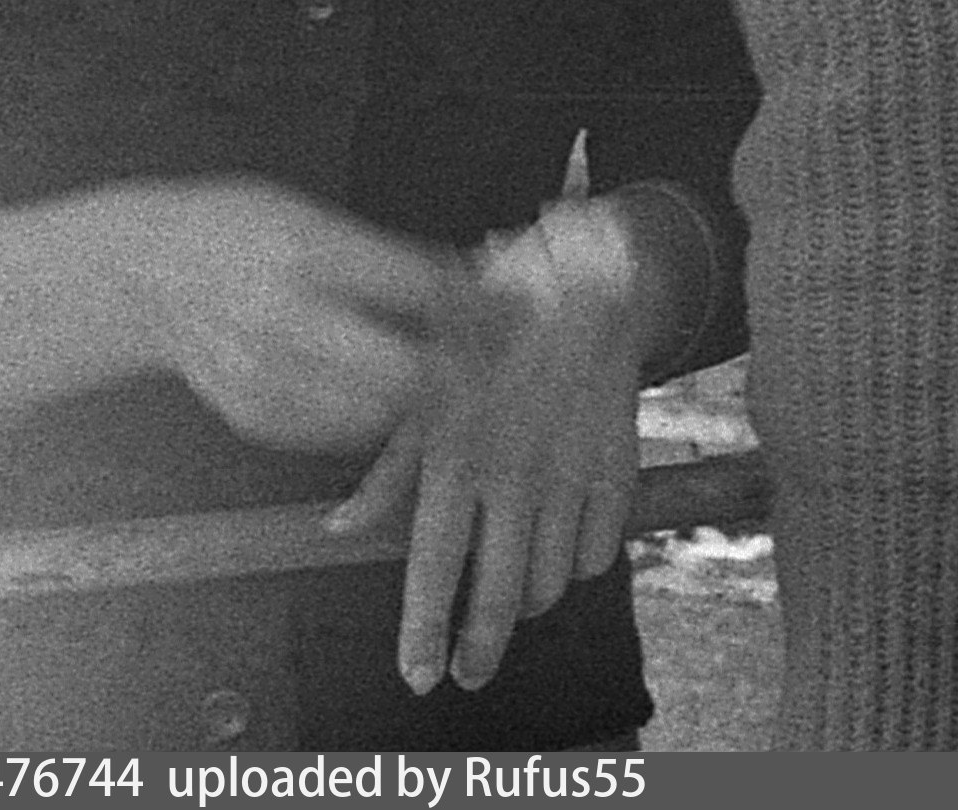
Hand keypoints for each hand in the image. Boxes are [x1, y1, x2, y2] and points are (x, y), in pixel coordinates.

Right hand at [0, 178, 478, 449]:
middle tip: (500, 359)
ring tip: (457, 379)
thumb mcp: (314, 217)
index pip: (420, 288)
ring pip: (380, 410)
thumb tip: (470, 281)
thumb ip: (387, 256)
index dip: (480, 306)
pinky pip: (340, 431)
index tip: (519, 310)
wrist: (143, 273)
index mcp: (308, 252)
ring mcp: (265, 376)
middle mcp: (285, 320)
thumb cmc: (238, 229)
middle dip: (465, 368)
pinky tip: (395, 396)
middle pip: (407, 368)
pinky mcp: (254, 415)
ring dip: (428, 399)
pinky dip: (377, 416)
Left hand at [327, 198, 651, 694]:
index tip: (419, 677)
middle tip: (470, 674)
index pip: (435, 569)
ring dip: (528, 601)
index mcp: (457, 456)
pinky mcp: (618, 467)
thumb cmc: (489, 334)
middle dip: (481, 648)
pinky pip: (603, 547)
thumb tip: (339, 530)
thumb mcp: (427, 393)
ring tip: (514, 600)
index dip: (425, 632)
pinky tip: (563, 550)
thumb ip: (389, 470)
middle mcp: (515, 475)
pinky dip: (581, 562)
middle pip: (499, 595)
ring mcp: (573, 474)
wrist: (588, 281)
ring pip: (551, 580)